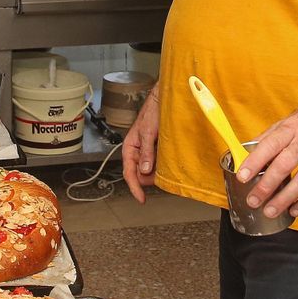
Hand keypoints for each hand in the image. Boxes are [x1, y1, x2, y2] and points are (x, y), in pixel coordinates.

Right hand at [121, 86, 159, 202]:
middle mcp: (137, 151)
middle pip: (139, 174)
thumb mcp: (147, 132)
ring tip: (166, 166)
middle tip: (161, 177)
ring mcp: (147, 151)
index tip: (141, 198)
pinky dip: (162, 166)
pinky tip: (169, 161)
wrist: (164, 100)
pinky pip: (157, 163)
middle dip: (148, 179)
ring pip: (149, 170)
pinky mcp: (156, 149)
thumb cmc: (152, 111)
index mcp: (130, 147)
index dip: (135, 187)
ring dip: (157, 172)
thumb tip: (144, 170)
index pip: (128, 172)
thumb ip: (146, 152)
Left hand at [238, 98, 297, 217]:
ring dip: (286, 198)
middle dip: (267, 186)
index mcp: (292, 128)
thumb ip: (269, 137)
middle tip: (254, 200)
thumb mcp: (290, 121)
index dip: (255, 162)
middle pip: (285, 165)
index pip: (270, 145)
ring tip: (271, 211)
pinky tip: (295, 210)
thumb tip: (246, 152)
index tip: (242, 177)